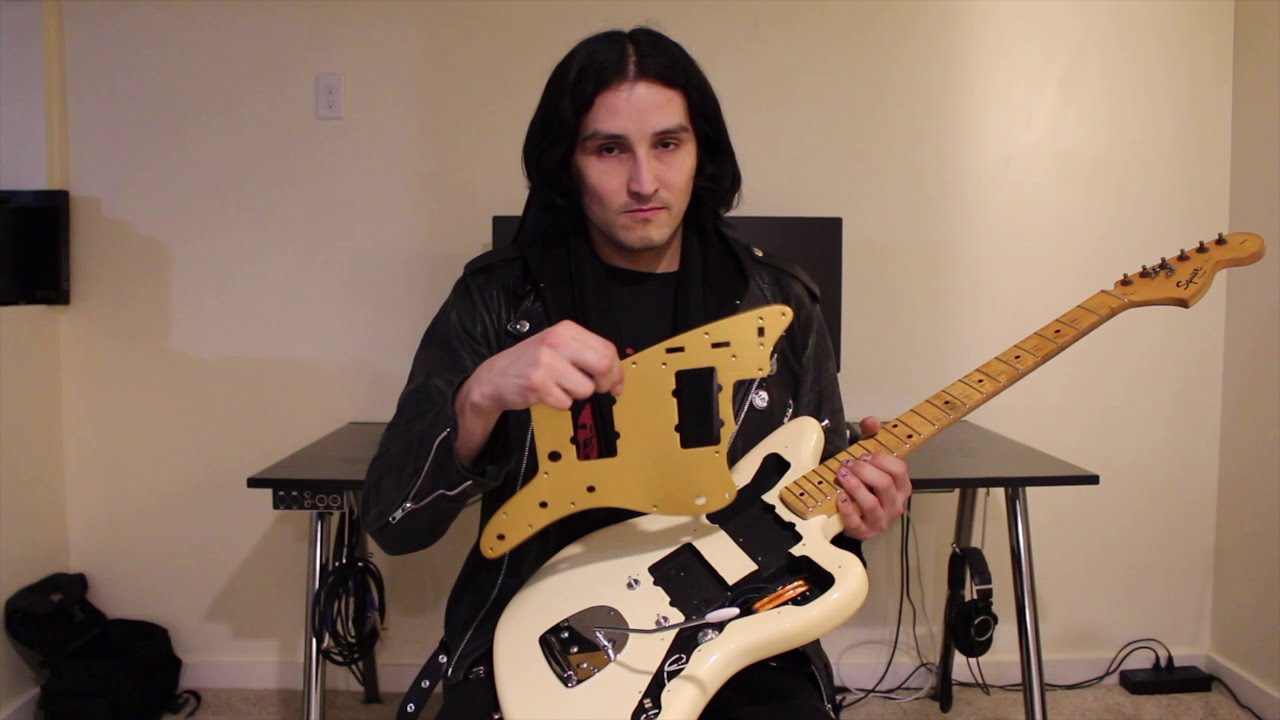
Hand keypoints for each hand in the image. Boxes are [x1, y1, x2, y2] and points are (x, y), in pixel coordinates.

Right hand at [454, 321, 622, 465]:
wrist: (494, 377)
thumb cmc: (531, 363)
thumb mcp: (558, 347)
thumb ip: (586, 355)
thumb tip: (617, 378)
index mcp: (566, 329)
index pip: (607, 348)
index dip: (617, 370)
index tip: (616, 384)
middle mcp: (557, 341)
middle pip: (603, 365)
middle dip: (607, 383)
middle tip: (600, 390)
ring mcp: (546, 362)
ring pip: (586, 389)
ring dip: (578, 395)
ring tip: (561, 387)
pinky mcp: (538, 384)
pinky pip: (566, 403)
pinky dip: (561, 403)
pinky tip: (548, 394)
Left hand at [833, 416, 912, 540]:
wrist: (853, 518)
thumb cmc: (864, 486)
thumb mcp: (868, 460)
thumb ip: (871, 437)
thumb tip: (871, 421)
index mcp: (901, 487)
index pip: (899, 469)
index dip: (881, 459)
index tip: (864, 455)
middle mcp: (895, 505)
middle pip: (885, 484)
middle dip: (864, 470)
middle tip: (848, 464)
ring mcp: (880, 521)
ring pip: (872, 503)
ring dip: (855, 486)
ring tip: (841, 475)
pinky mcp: (863, 532)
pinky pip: (856, 521)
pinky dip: (846, 508)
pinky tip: (839, 497)